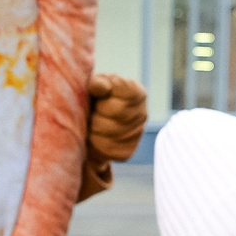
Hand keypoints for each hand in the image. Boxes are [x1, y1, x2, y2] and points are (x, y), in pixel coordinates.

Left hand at [78, 72, 147, 201]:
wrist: (91, 125)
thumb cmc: (95, 98)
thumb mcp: (95, 84)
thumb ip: (98, 82)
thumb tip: (100, 87)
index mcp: (138, 94)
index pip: (123, 90)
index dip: (106, 93)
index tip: (98, 94)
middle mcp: (143, 114)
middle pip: (116, 112)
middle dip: (98, 111)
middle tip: (93, 111)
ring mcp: (137, 135)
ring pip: (109, 132)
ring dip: (94, 128)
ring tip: (92, 123)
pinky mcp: (127, 152)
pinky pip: (107, 149)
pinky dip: (95, 144)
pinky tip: (94, 136)